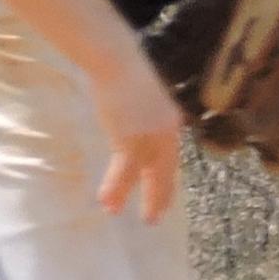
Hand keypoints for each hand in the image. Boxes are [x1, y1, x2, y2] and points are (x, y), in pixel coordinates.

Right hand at [90, 45, 185, 222]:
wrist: (116, 61)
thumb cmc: (123, 74)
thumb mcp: (141, 100)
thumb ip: (142, 119)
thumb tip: (131, 134)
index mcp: (171, 123)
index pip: (171, 159)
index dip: (166, 180)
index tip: (163, 197)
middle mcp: (166, 133)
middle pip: (165, 172)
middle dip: (160, 197)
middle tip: (153, 218)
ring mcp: (150, 137)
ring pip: (146, 176)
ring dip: (140, 199)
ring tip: (131, 216)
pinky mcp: (131, 139)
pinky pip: (124, 171)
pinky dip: (115, 188)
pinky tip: (107, 202)